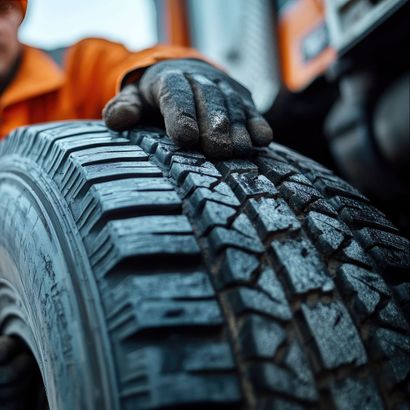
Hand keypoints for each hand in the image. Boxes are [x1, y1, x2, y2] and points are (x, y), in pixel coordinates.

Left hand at [103, 59, 272, 157]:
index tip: (185, 138)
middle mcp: (200, 80)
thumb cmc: (155, 98)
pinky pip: (252, 109)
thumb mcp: (135, 99)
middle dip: (214, 124)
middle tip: (217, 150)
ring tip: (239, 151)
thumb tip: (117, 119)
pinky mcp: (242, 97)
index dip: (181, 114)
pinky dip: (258, 124)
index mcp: (168, 80)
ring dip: (238, 128)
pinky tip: (262, 140)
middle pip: (209, 98)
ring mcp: (224, 88)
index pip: (175, 93)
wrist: (186, 76)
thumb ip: (125, 108)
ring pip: (233, 104)